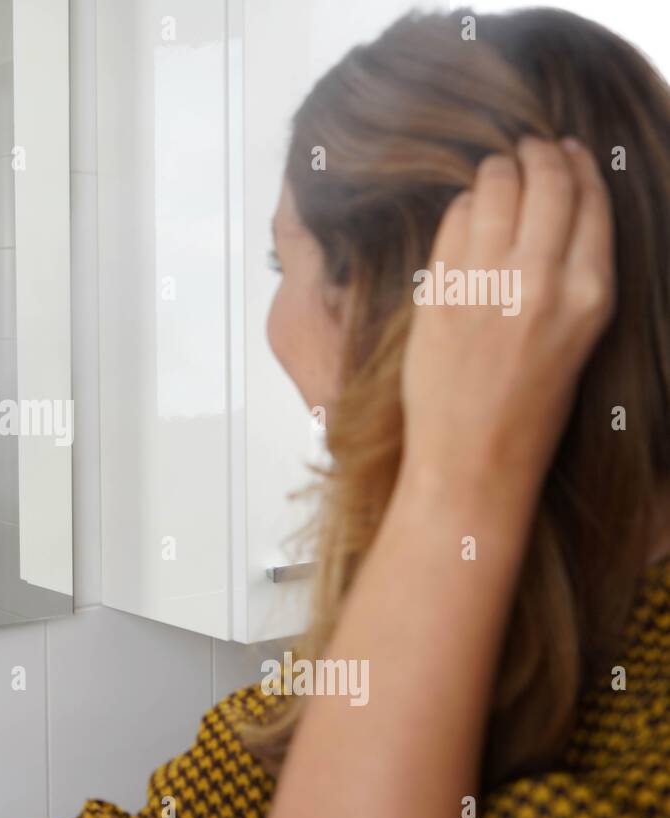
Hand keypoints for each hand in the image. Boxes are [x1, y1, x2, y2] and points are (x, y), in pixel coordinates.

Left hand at [401, 136, 614, 490]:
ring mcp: (487, 285)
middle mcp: (543, 282)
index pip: (591, 202)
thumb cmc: (528, 406)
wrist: (475, 457)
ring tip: (496, 167)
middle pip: (547, 182)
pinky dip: (464, 205)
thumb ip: (570, 275)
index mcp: (590, 294)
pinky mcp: (440, 293)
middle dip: (537, 154)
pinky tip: (467, 206)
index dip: (577, 165)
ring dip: (497, 169)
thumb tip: (553, 212)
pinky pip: (455, 222)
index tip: (566, 149)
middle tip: (527, 145)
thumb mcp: (576, 337)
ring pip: (497, 190)